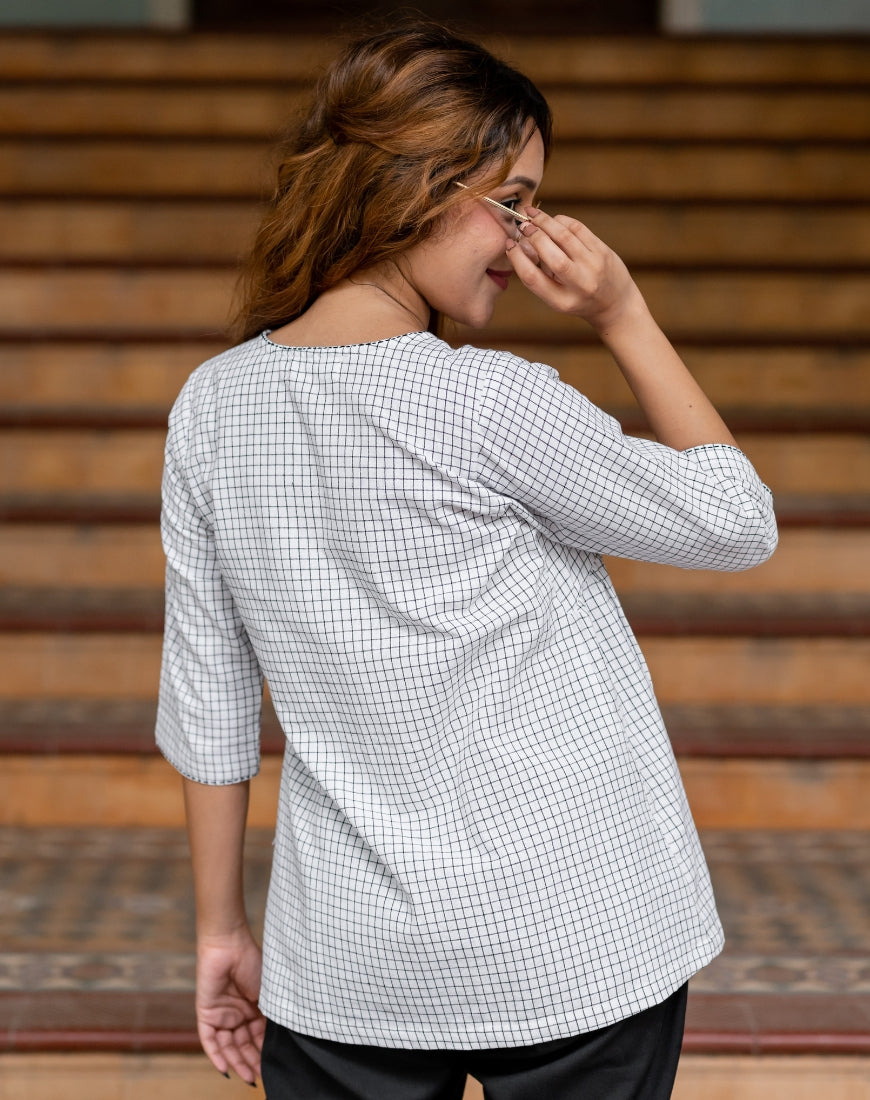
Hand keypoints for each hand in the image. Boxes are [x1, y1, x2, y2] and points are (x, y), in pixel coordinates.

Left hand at [195, 926, 265, 1085]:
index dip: (264, 1052)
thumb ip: (270, 1015)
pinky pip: (210, 1040)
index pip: (259, 1036)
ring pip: (228, 1046)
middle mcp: (237, 1014)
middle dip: (251, 1061)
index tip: (273, 1065)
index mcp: (254, 1008)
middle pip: (243, 1044)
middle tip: (260, 1076)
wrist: (230, 944)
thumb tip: (279, 1038)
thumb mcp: (267, 993)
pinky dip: (216, 1055)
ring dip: (237, 1062)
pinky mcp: (206, 1013)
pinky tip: (225, 1069)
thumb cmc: (253, 962)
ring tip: (248, 1076)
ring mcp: (222, 1014)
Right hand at [506, 208, 643, 333]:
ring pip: (565, 237)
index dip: (517, 258)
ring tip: (532, 215)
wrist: (615, 304)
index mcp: (561, 301)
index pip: (532, 278)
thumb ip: (540, 275)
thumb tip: (523, 243)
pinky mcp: (603, 252)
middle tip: (523, 226)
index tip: (509, 244)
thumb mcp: (557, 297)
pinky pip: (578, 229)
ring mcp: (593, 266)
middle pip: (550, 255)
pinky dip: (562, 221)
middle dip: (533, 236)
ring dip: (545, 222)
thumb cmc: (578, 298)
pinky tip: (553, 220)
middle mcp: (579, 285)